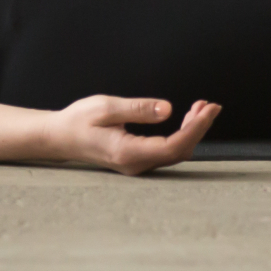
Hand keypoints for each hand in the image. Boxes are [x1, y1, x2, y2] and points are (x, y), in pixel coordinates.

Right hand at [51, 96, 221, 174]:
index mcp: (128, 152)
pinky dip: (181, 134)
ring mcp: (137, 165)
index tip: (208, 109)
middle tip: (210, 105)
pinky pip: (166, 151)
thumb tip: (168, 110)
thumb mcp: (106, 107)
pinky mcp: (137, 160)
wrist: (59, 137)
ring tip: (202, 107)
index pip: (173, 146)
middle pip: (179, 152)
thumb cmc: (78, 121)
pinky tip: (187, 118)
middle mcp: (135, 164)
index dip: (196, 128)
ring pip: (175, 153)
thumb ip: (138, 109)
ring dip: (192, 131)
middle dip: (199, 128)